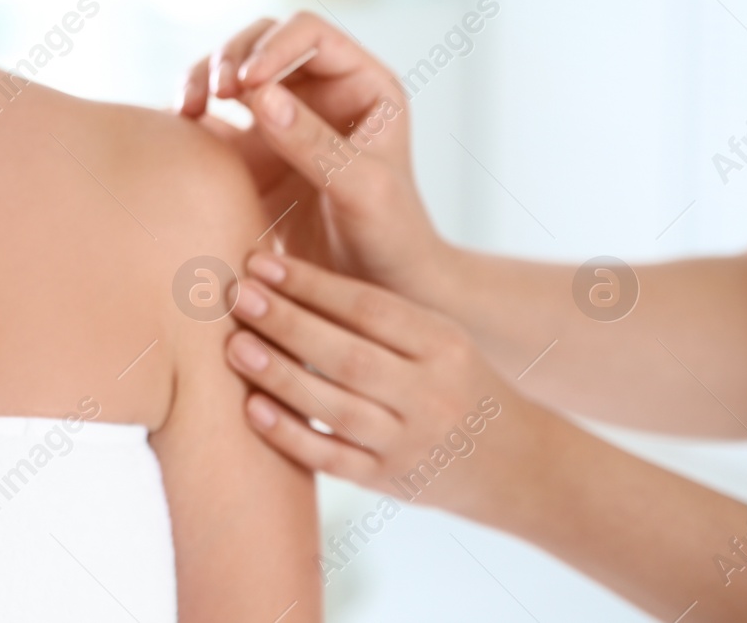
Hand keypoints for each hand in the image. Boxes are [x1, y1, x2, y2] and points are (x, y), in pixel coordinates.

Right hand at [178, 11, 443, 300]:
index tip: (245, 84)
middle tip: (212, 94)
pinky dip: (189, 117)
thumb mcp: (360, 189)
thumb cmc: (390, 240)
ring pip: (230, 74)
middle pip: (260, 43)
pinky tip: (176, 132)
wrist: (377, 294)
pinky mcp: (251, 155)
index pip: (310, 34)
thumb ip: (313, 142)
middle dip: (229, 58)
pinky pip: (212, 120)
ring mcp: (282, 123)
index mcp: (362, 85)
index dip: (272, 46)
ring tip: (187, 109)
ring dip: (202, 80)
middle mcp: (320, 94)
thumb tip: (258, 94)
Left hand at [225, 249, 544, 522]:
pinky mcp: (389, 481)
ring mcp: (411, 442)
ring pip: (337, 408)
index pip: (369, 308)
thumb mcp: (436, 339)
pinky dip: (290, 435)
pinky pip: (333, 459)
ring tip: (235, 346)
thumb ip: (377, 314)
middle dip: (287, 324)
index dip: (311, 284)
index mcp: (443, 344)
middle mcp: (431, 393)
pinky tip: (252, 409)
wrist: (511, 463)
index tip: (261, 264)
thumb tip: (285, 274)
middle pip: (349, 356)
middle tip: (238, 296)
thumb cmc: (452, 381)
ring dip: (280, 376)